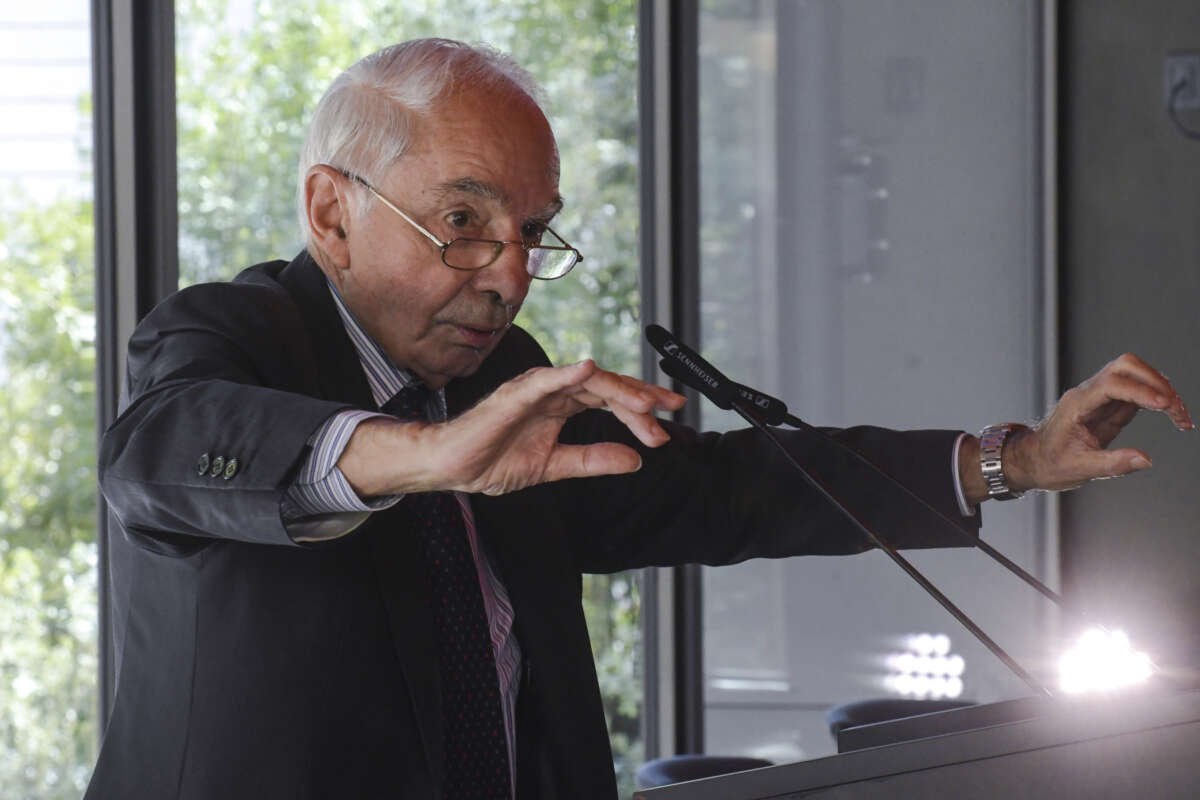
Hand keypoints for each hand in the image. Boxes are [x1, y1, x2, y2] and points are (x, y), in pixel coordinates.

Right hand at [339, 360, 685, 496]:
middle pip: (607, 387)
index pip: (611, 399)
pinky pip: (545, 380)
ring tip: (646, 405)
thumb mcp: (555, 465)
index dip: (641, 407)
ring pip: (586, 381)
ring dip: (618, 391)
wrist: (454, 466)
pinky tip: (590, 370)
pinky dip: (568, 373)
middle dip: (641, 398)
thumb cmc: (494, 459)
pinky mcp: (515, 395)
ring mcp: (535, 389)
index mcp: (563, 405)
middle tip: (670, 410)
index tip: (670, 418)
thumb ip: (593, 460)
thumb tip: (634, 460)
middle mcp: (554, 391)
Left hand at [963, 353, 1191, 502]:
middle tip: (1177, 410)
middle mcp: (1088, 393)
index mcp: (1076, 404)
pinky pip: (1137, 392)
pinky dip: (1158, 399)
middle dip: (1156, 382)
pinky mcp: (1109, 405)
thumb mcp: (1080, 469)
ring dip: (1161, 388)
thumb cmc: (1050, 463)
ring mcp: (1099, 396)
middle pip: (1125, 366)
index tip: (1164, 404)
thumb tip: (1147, 460)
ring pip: (1134, 374)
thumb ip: (1113, 464)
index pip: (1111, 385)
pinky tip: (1173, 416)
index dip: (1140, 390)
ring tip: (1181, 416)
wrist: (1034, 460)